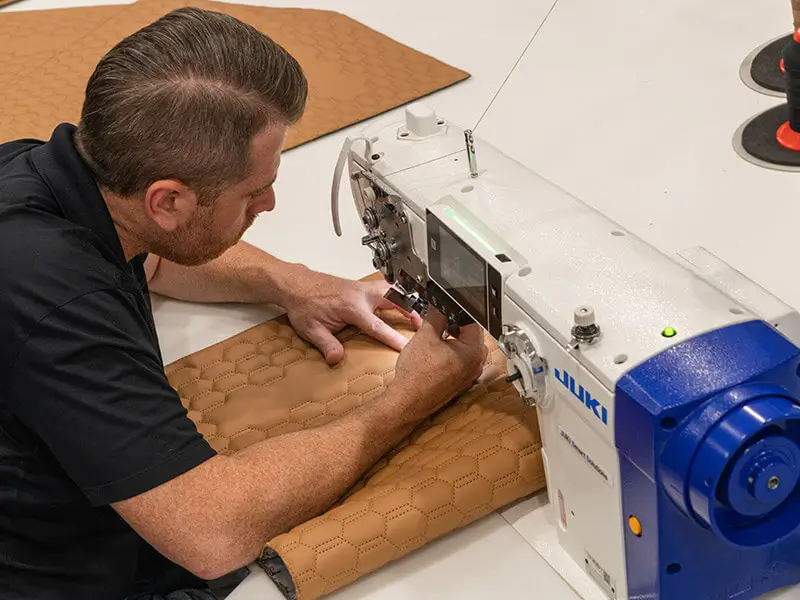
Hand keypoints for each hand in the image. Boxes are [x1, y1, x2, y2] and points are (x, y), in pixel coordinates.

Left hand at [280, 267, 422, 363]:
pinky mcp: (362, 286)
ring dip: (406, 299)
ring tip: (415, 314)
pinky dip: (397, 293)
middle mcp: (361, 295)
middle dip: (411, 311)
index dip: (393, 338)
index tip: (406, 347)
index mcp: (351, 307)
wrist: (297, 285)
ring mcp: (363, 288)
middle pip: (395, 299)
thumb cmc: (304, 305)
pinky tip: (400, 301)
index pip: (377, 326)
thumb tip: (336, 359)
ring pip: (393, 289)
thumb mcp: (312, 330)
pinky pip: (386, 287)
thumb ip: (326, 345)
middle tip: (421, 325)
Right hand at [391, 310, 487, 420]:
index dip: (456, 311)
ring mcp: (470, 375)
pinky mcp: (461, 382)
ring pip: (466, 347)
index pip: (472, 320)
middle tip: (439, 320)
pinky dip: (451, 353)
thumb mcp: (425, 336)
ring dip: (453, 338)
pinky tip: (436, 352)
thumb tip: (440, 305)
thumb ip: (436, 315)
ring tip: (435, 336)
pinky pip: (461, 361)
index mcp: (474, 351)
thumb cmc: (417, 376)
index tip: (445, 307)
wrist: (407, 401)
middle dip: (455, 324)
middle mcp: (476, 364)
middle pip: (471, 334)